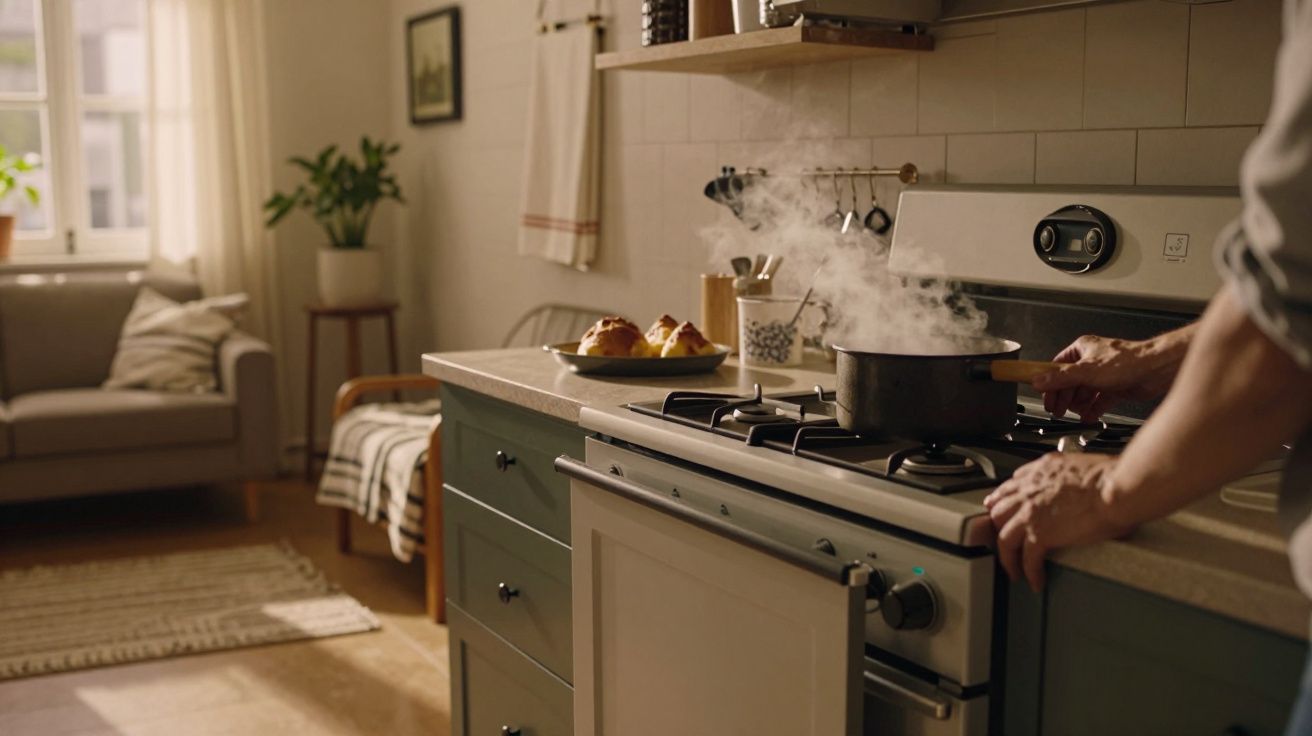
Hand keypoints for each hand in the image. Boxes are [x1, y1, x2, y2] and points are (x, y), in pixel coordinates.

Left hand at [983, 453, 1130, 591]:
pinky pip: (1027, 559)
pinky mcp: (1040, 534)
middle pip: (998, 513)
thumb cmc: (1110, 477)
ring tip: (1014, 569)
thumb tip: (1073, 480)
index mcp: (1040, 472)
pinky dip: (1030, 572)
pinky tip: (1036, 581)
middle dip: (999, 529)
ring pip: (1004, 538)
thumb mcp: (1078, 463)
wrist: (1116, 488)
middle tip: (1004, 541)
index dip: (1002, 501)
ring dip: (1008, 557)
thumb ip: (1065, 471)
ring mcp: (1030, 513)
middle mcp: (1029, 490)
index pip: (1009, 487)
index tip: (999, 508)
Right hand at [1033, 334, 1178, 421]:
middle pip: (1070, 382)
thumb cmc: (1127, 361)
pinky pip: (1099, 400)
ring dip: (1079, 405)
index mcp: (1082, 349)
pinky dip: (1093, 409)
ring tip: (1074, 414)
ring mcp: (1104, 375)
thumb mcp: (1085, 371)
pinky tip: (1089, 416)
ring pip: (1084, 392)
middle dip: (1064, 397)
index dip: (1049, 382)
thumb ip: (1060, 378)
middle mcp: (1092, 361)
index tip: (1043, 395)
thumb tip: (1038, 381)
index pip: (1057, 367)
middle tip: (1057, 410)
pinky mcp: (1116, 387)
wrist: (1156, 370)